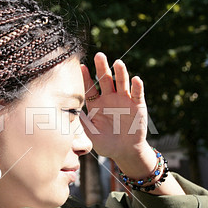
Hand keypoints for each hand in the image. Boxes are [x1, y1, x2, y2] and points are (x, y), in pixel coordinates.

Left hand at [81, 52, 151, 175]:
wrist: (125, 152)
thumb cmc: (105, 143)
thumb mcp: (91, 135)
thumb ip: (83, 123)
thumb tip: (69, 113)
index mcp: (96, 104)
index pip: (90, 87)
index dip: (86, 77)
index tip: (80, 66)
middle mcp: (110, 98)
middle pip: (106, 79)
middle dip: (102, 67)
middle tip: (99, 55)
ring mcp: (124, 100)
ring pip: (122, 83)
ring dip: (121, 73)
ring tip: (118, 63)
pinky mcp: (138, 105)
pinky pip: (137, 94)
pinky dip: (137, 86)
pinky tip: (135, 79)